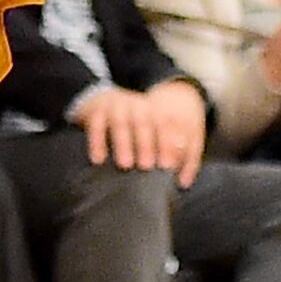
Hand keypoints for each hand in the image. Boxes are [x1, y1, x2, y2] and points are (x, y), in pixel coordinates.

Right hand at [75, 79, 210, 183]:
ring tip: (125, 165)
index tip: (168, 165)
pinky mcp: (96, 111)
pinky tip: (98, 160)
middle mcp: (135, 105)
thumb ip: (169, 152)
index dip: (167, 144)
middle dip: (146, 145)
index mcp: (153, 110)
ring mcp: (115, 106)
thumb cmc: (132, 125)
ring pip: (120, 123)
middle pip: (143, 123)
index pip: (164, 125)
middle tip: (147, 166)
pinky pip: (96, 126)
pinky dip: (97, 142)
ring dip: (123, 144)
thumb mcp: (151, 131)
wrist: (100, 99)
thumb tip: (184, 182)